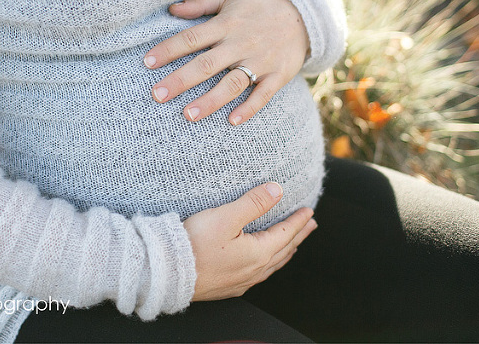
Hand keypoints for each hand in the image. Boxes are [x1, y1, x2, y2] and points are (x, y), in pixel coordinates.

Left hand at [143, 0, 308, 125]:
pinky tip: (232, 121)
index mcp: (226, 24)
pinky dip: (249, 108)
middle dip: (181, 80)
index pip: (192, 38)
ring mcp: (260, 61)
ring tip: (188, 115)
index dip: (169, 50)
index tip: (147, 62)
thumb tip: (171, 9)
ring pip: (232, 83)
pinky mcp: (278, 75)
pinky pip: (263, 95)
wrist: (304, 15)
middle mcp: (241, 44)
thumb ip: (201, 3)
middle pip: (207, 64)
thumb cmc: (258, 6)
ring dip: (211, 100)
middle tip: (157, 95)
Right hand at [184, 182, 316, 301]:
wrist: (167, 273)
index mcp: (258, 253)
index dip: (299, 220)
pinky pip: (259, 275)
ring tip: (293, 244)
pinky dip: (269, 264)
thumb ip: (253, 203)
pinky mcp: (228, 287)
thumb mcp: (226, 217)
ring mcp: (241, 281)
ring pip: (273, 265)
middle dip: (298, 236)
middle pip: (284, 250)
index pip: (286, 233)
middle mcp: (254, 271)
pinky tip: (263, 264)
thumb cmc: (194, 243)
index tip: (309, 211)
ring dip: (286, 251)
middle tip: (311, 225)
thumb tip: (277, 190)